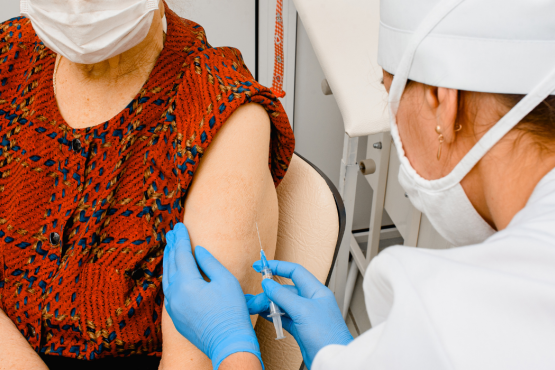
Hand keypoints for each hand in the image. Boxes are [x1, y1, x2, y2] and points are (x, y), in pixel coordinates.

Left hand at [163, 223, 262, 369]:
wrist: (228, 343)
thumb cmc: (231, 312)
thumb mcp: (225, 281)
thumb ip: (209, 263)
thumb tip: (199, 251)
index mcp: (186, 284)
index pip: (181, 254)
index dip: (181, 238)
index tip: (180, 226)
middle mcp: (174, 295)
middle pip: (171, 264)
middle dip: (172, 247)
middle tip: (173, 233)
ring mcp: (173, 307)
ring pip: (167, 278)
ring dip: (169, 261)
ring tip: (171, 249)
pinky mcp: (176, 317)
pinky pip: (169, 291)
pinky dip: (171, 277)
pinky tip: (174, 273)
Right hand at [245, 261, 352, 368]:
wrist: (331, 360)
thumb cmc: (327, 336)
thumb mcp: (303, 310)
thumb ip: (283, 296)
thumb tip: (267, 284)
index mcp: (316, 291)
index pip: (295, 272)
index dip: (278, 267)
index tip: (262, 266)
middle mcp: (311, 301)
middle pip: (285, 290)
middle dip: (268, 293)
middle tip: (253, 299)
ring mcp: (305, 315)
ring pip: (282, 305)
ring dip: (267, 305)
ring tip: (253, 308)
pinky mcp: (301, 328)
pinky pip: (283, 317)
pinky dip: (273, 315)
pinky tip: (263, 315)